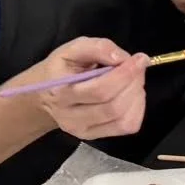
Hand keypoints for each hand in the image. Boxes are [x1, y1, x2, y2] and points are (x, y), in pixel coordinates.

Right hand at [22, 38, 147, 140]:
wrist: (44, 95)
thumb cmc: (61, 69)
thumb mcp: (73, 49)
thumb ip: (98, 47)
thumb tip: (122, 58)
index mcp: (62, 92)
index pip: (100, 89)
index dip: (125, 74)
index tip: (139, 59)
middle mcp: (70, 117)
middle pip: (114, 106)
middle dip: (134, 84)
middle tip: (138, 67)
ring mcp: (82, 131)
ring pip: (122, 120)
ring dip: (137, 97)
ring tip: (135, 80)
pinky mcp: (94, 137)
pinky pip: (126, 127)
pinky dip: (137, 109)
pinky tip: (132, 95)